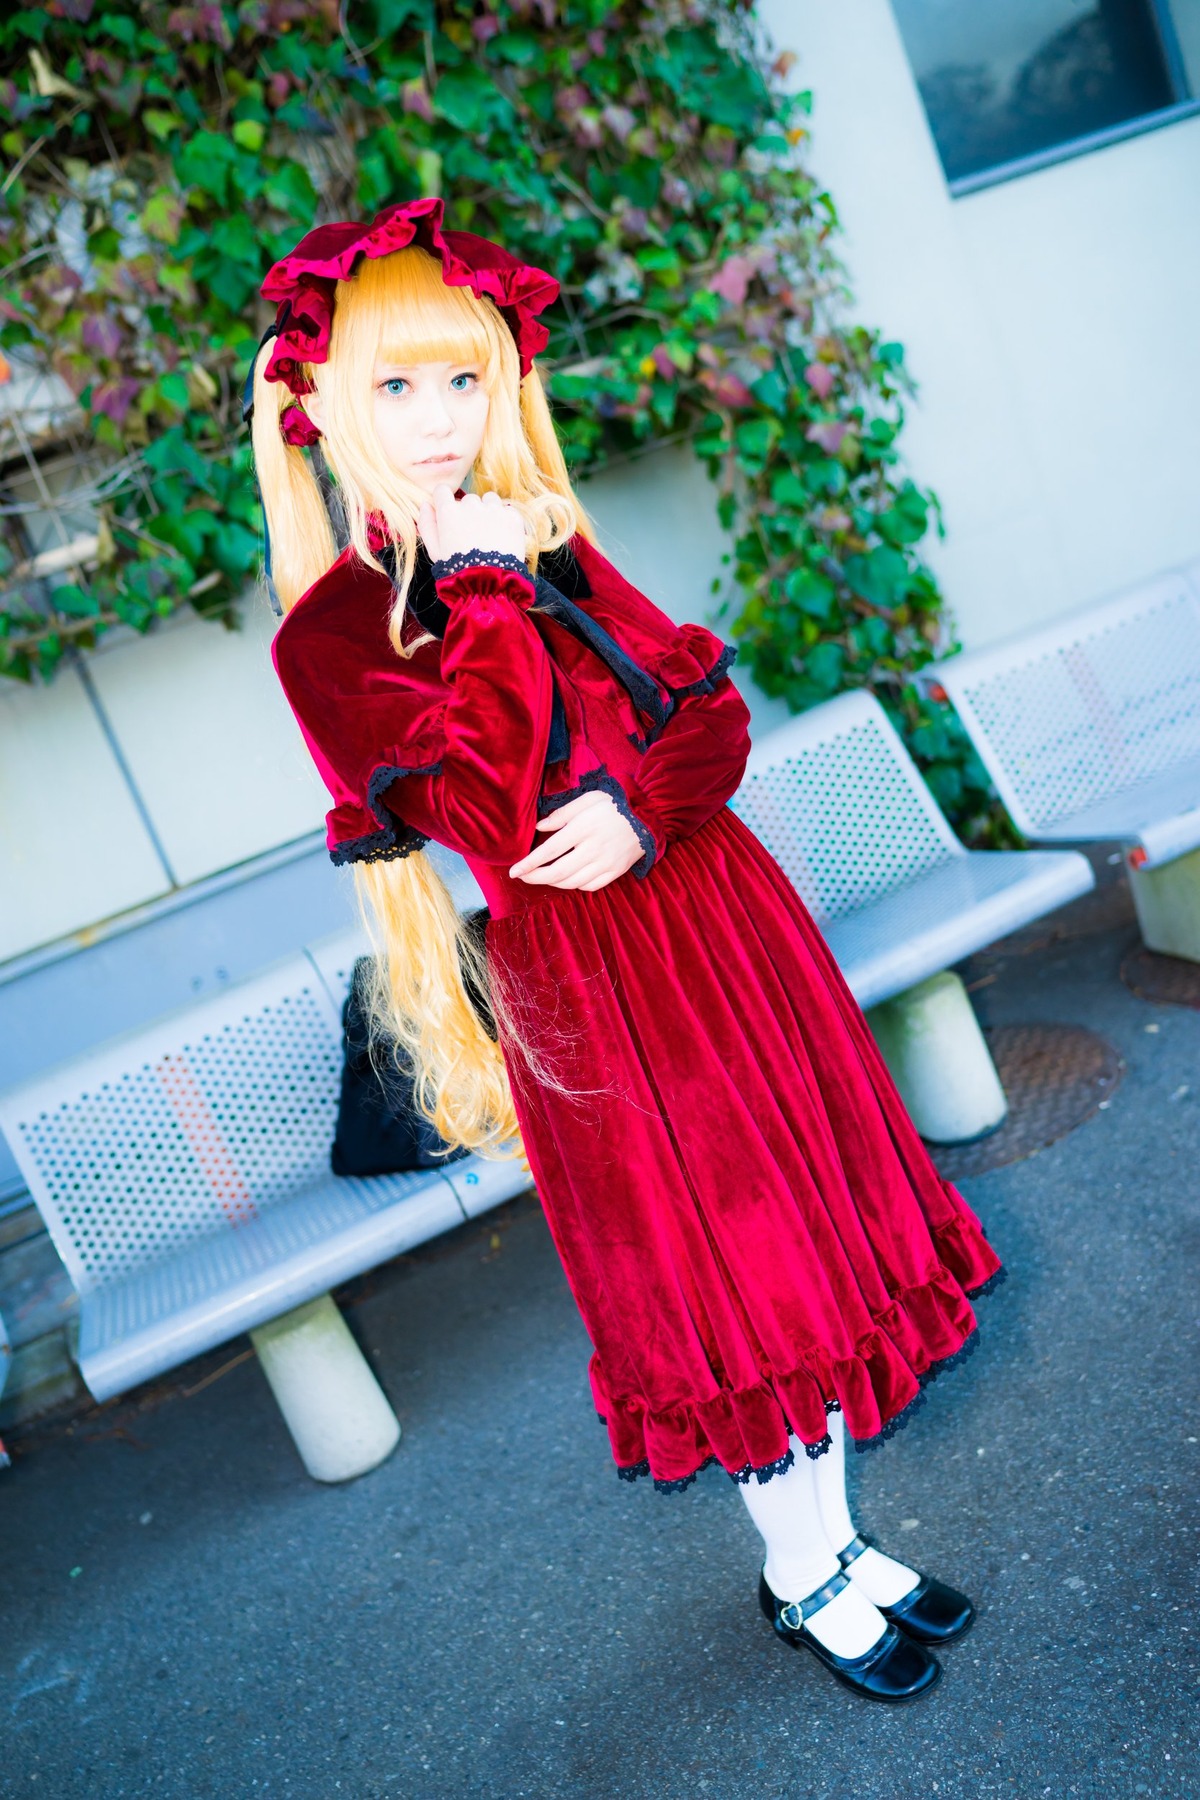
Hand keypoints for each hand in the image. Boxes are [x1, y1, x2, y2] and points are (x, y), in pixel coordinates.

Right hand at [418, 483, 529, 564]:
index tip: (450, 513)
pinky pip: (507, 510)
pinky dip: (505, 520)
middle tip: (472, 535)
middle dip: (468, 512)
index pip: (442, 491)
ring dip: (488, 511)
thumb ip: (427, 525)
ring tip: (490, 534)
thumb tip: (425, 505)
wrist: (489, 584)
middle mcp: (471, 505)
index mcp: (449, 511)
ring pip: (489, 500)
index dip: (444, 501)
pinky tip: (503, 537)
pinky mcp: (512, 517)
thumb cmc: (458, 570)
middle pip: (468, 499)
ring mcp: (493, 509)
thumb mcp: (435, 551)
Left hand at [508, 790, 645, 889]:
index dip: (529, 863)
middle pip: (557, 872)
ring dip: (552, 883)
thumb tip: (539, 827)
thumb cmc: (613, 806)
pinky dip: (573, 885)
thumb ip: (562, 814)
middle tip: (523, 876)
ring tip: (542, 876)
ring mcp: (605, 864)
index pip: (549, 851)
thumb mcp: (587, 799)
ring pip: (571, 882)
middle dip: (535, 877)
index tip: (514, 871)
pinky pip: (589, 886)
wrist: (646, 819)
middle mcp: (593, 849)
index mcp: (583, 828)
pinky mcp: (614, 873)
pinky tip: (566, 878)